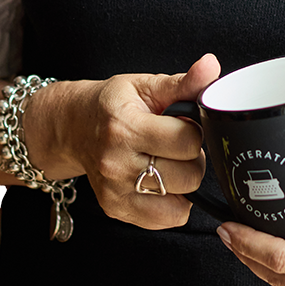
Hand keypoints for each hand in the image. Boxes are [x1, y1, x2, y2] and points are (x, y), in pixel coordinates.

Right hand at [41, 53, 220, 229]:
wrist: (73, 127)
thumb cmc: (111, 105)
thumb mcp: (145, 86)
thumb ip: (183, 82)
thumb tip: (211, 66)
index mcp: (125, 127)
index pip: (187, 141)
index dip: (195, 131)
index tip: (183, 125)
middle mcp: (116, 163)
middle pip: (188, 175)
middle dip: (192, 158)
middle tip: (177, 146)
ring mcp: (114, 191)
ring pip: (181, 202)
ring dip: (184, 182)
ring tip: (169, 163)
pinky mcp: (116, 210)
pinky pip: (167, 219)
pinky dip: (174, 203)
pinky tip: (162, 182)